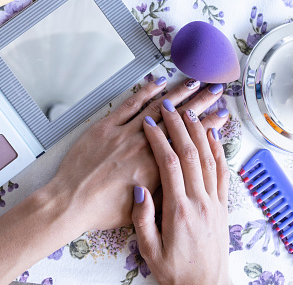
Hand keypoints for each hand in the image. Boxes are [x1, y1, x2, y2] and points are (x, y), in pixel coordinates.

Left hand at [47, 78, 228, 232]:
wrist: (71, 201)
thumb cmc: (102, 211)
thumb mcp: (141, 209)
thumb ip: (162, 191)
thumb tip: (178, 179)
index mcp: (156, 169)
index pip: (188, 142)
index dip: (207, 127)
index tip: (221, 117)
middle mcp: (144, 147)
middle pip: (178, 121)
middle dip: (200, 104)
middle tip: (216, 90)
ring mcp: (124, 134)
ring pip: (157, 108)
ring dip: (177, 93)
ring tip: (194, 82)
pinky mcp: (106, 128)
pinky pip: (129, 105)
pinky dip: (144, 92)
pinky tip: (158, 83)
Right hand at [132, 99, 229, 284]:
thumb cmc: (175, 270)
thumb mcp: (150, 251)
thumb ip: (143, 220)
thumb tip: (139, 190)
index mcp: (179, 210)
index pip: (169, 164)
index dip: (160, 140)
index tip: (151, 124)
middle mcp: (200, 201)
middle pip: (191, 154)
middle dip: (180, 127)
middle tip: (170, 107)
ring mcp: (214, 202)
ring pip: (209, 159)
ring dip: (200, 133)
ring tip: (190, 112)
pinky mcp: (222, 206)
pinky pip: (223, 172)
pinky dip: (218, 151)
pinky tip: (213, 136)